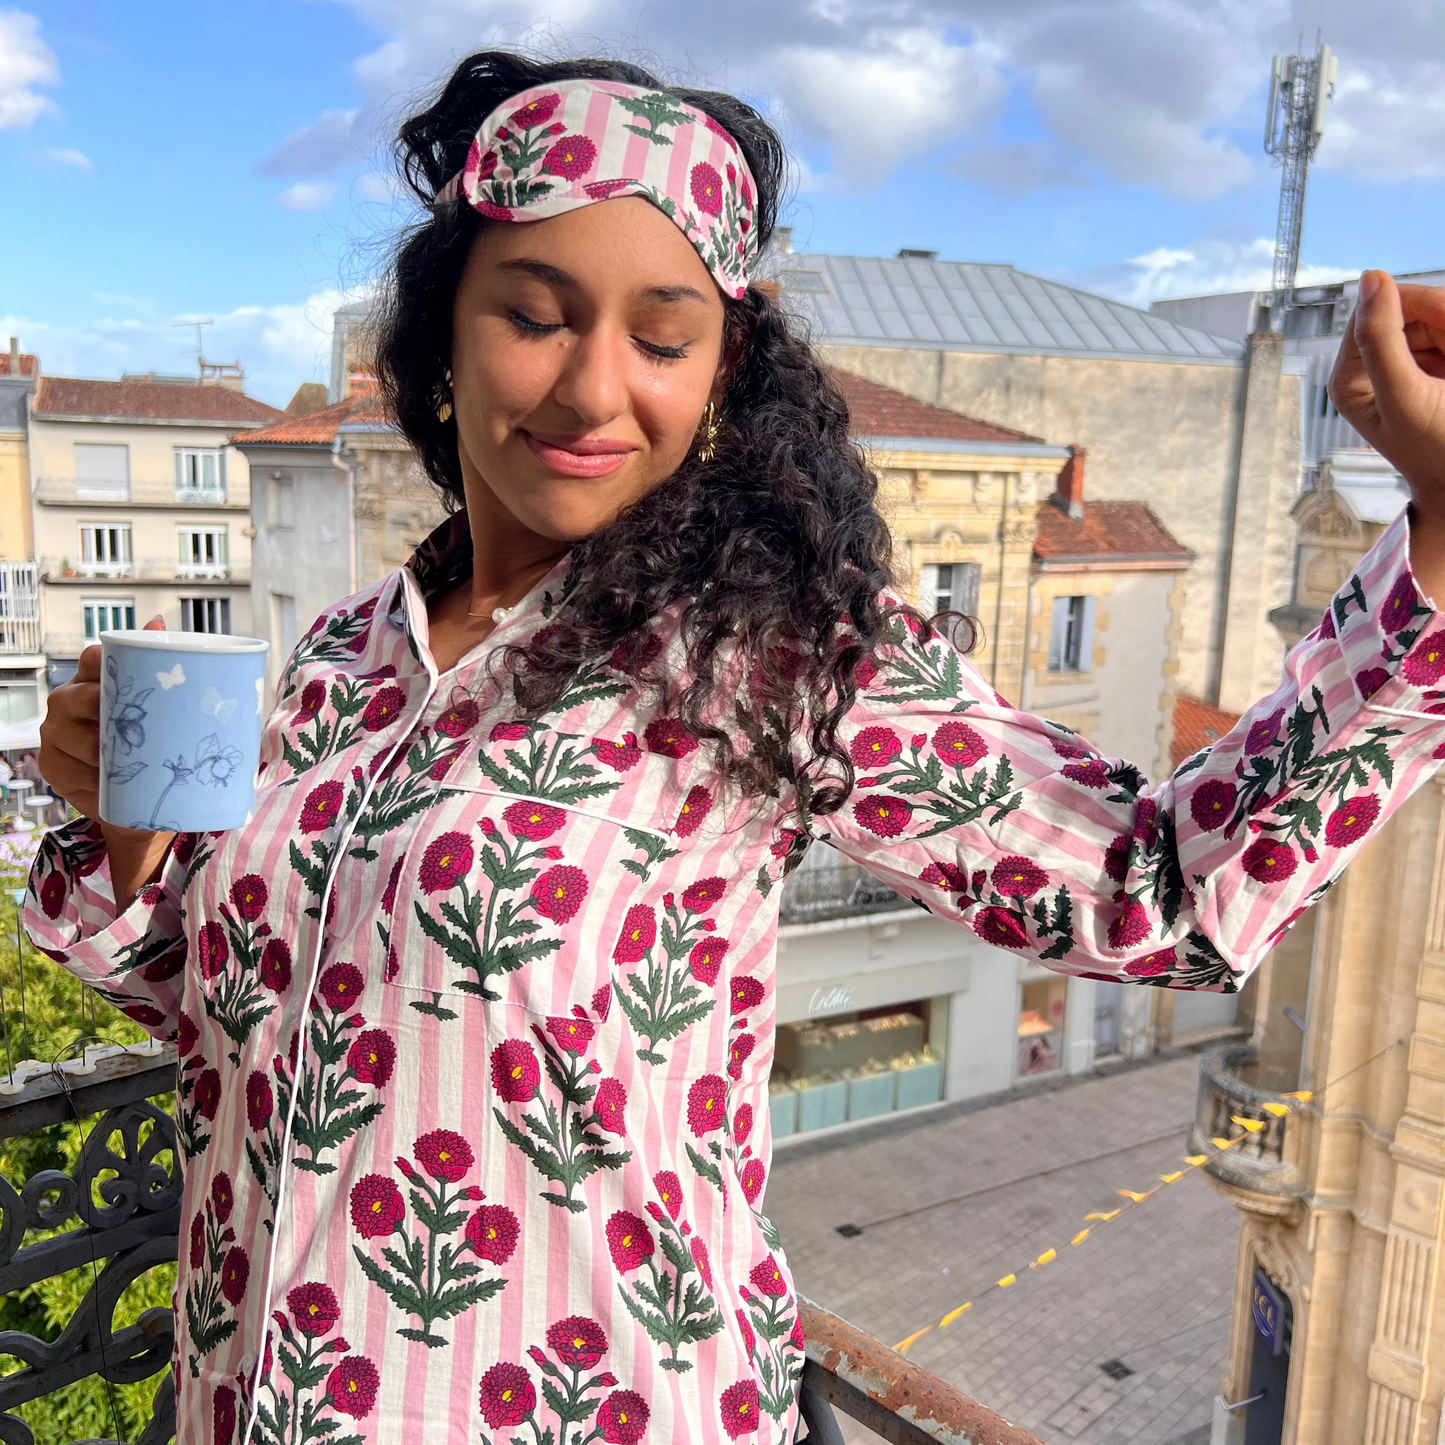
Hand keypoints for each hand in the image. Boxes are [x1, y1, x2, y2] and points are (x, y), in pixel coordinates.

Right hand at [39, 615, 173, 908]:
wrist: (138, 796)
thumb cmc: (148, 740)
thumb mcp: (163, 706)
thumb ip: (158, 666)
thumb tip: (157, 622)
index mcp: (94, 679)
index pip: (92, 660)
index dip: (103, 662)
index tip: (117, 668)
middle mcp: (69, 701)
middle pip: (76, 698)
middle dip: (102, 711)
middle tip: (126, 724)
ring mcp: (57, 734)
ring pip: (74, 737)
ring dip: (101, 751)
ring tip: (127, 758)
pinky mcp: (55, 767)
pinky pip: (70, 770)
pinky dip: (92, 778)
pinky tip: (108, 781)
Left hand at [1329, 271, 1444, 598]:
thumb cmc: (1437, 451)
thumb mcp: (1406, 394)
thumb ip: (1381, 338)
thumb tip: (1370, 277)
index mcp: (1349, 376)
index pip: (1379, 305)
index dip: (1422, 308)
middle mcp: (1372, 366)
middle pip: (1413, 307)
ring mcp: (1406, 365)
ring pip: (1440, 316)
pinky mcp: (1434, 365)